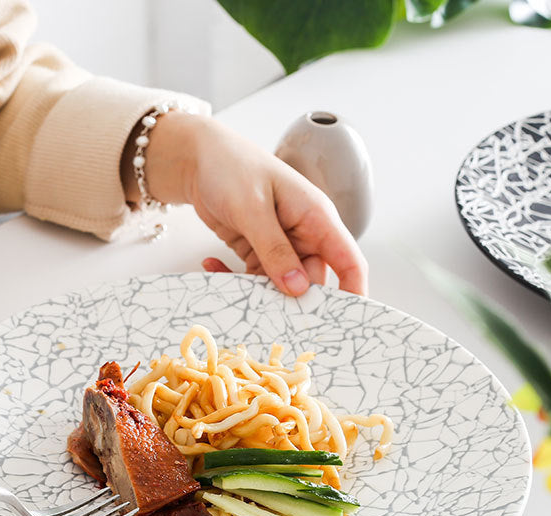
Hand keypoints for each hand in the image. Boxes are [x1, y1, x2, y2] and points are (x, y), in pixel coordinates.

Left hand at [123, 113, 367, 295]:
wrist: (196, 158)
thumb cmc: (230, 167)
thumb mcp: (252, 208)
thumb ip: (275, 249)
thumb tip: (297, 286)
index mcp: (316, 217)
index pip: (348, 260)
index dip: (354, 292)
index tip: (345, 321)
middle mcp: (303, 234)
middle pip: (312, 281)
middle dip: (293, 301)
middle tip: (270, 317)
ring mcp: (280, 244)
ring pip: (282, 285)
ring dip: (257, 292)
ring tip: (232, 290)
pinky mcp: (257, 250)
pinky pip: (254, 278)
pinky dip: (235, 279)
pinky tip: (211, 265)